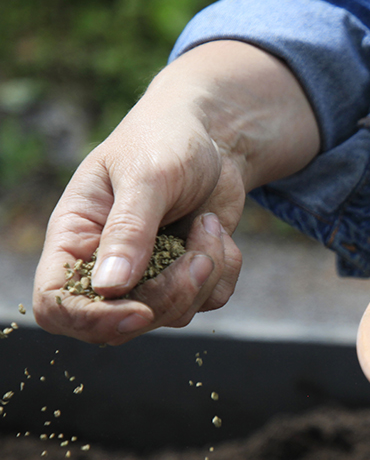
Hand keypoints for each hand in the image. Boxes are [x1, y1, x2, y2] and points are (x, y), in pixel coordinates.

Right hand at [32, 41, 319, 344]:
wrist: (215, 136)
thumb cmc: (166, 141)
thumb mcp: (146, 176)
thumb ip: (128, 230)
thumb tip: (110, 286)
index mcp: (75, 238)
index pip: (56, 304)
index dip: (90, 320)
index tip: (139, 312)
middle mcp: (106, 265)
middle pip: (122, 323)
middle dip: (170, 295)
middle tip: (200, 253)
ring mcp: (149, 275)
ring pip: (174, 315)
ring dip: (204, 274)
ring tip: (209, 225)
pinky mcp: (188, 276)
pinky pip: (210, 300)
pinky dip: (224, 269)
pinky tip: (218, 231)